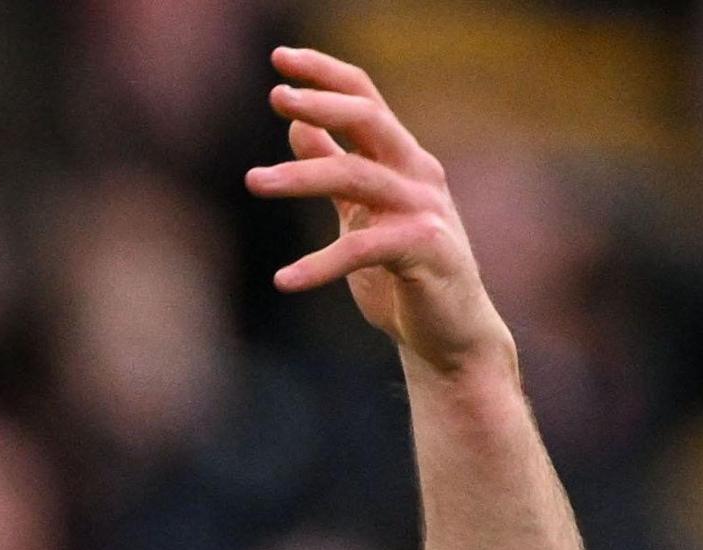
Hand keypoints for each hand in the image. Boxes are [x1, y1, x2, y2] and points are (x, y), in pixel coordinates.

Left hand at [246, 47, 514, 379]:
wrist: (449, 338)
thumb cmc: (403, 277)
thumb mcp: (359, 215)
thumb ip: (334, 169)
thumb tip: (298, 126)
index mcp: (402, 159)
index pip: (364, 98)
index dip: (324, 74)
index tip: (280, 57)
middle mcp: (418, 174)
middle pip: (369, 118)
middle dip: (321, 101)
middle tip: (277, 97)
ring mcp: (426, 210)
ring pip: (357, 175)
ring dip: (300, 176)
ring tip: (253, 182)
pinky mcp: (426, 252)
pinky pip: (362, 249)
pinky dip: (319, 265)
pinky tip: (284, 280)